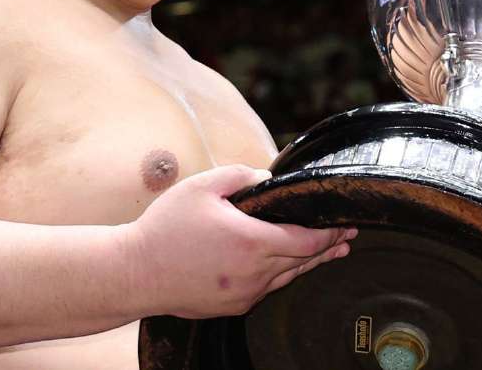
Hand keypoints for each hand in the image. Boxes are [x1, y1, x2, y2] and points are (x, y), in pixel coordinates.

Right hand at [127, 164, 356, 318]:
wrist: (134, 273)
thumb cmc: (165, 228)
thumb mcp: (201, 187)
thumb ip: (240, 175)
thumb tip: (267, 177)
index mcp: (251, 241)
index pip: (307, 240)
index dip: (330, 233)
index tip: (345, 224)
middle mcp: (253, 273)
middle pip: (303, 261)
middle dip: (329, 247)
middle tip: (347, 236)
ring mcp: (244, 294)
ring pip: (287, 278)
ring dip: (310, 263)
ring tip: (330, 253)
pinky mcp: (232, 306)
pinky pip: (266, 289)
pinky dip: (282, 275)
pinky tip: (287, 266)